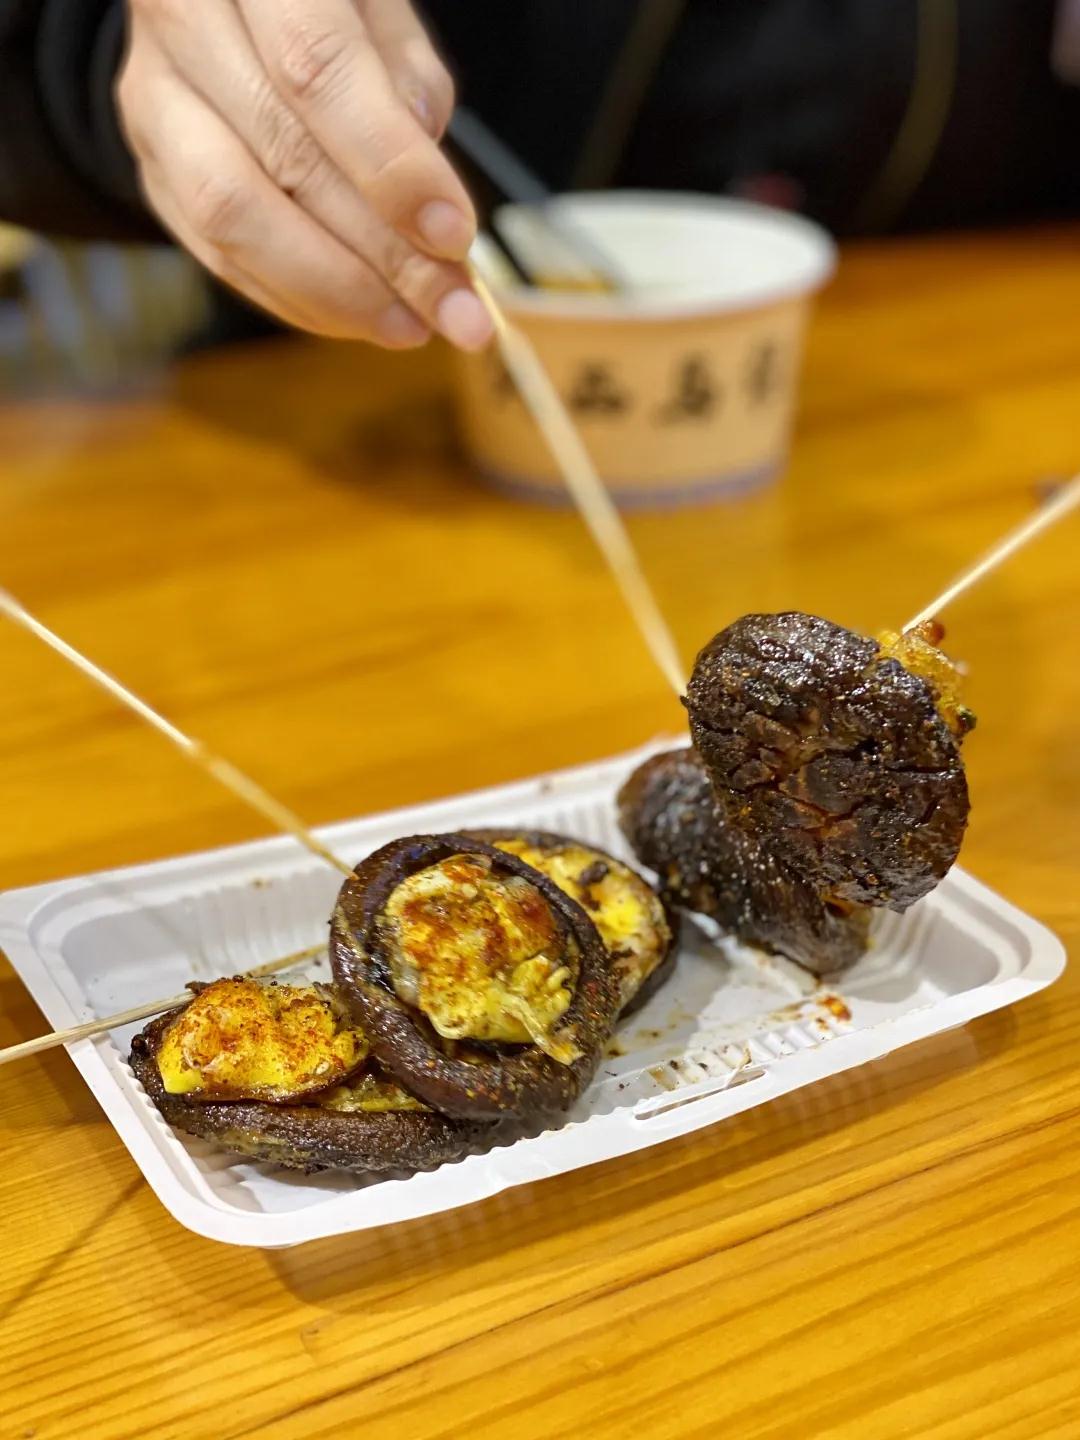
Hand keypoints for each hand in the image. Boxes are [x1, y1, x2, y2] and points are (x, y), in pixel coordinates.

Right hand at [116, 0, 492, 350]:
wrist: (228, 3)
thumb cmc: (324, 4)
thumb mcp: (379, 9)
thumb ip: (408, 86)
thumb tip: (427, 207)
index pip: (317, 70)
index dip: (390, 166)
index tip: (454, 236)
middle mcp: (182, 22)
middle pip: (282, 158)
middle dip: (383, 254)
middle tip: (454, 311)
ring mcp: (152, 100)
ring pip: (234, 218)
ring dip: (335, 291)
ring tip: (411, 324)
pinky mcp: (149, 168)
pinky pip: (217, 254)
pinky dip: (297, 298)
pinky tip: (359, 317)